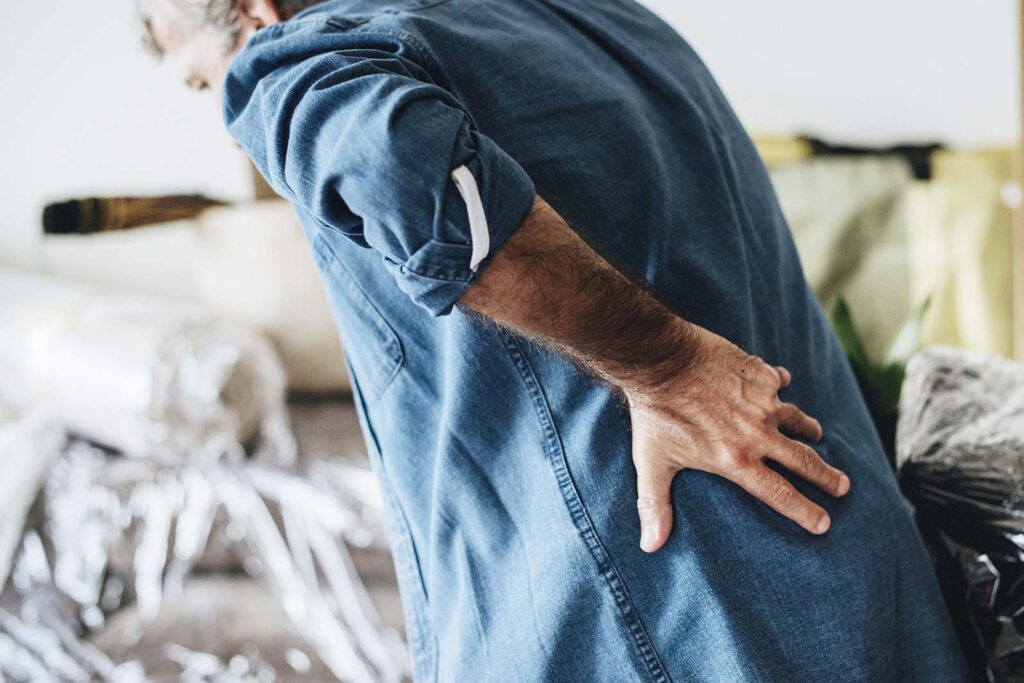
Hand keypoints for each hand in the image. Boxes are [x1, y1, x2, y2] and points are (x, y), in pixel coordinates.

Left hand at [625, 321, 850, 552]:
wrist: (662, 360)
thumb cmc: (655, 415)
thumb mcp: (652, 463)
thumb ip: (655, 505)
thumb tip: (651, 547)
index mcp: (737, 461)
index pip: (780, 494)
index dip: (805, 511)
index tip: (824, 524)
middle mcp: (758, 434)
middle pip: (803, 461)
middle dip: (826, 477)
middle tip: (843, 487)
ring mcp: (764, 403)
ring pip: (797, 420)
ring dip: (809, 429)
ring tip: (816, 434)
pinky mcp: (761, 374)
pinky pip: (779, 381)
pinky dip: (781, 385)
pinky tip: (782, 383)